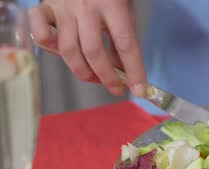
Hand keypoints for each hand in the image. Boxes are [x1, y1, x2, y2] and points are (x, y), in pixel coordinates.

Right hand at [29, 0, 146, 96]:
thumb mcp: (124, 9)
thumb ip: (123, 37)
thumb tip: (123, 70)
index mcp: (112, 4)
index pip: (126, 44)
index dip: (134, 71)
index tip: (140, 90)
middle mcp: (85, 6)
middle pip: (94, 51)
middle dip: (107, 77)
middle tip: (116, 88)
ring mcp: (62, 7)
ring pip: (68, 50)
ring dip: (83, 72)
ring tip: (95, 78)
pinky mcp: (44, 7)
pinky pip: (40, 34)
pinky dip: (49, 49)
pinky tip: (63, 54)